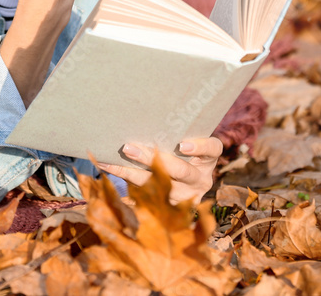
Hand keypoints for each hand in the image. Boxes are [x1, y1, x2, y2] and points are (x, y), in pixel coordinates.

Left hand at [96, 137, 222, 205]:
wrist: (184, 186)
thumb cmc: (183, 153)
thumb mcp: (187, 144)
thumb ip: (175, 133)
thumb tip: (145, 112)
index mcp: (207, 160)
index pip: (212, 150)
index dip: (200, 147)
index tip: (182, 144)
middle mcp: (199, 180)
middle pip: (180, 171)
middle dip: (152, 159)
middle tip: (129, 148)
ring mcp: (184, 197)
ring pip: (158, 188)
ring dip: (131, 173)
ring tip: (109, 162)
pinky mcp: (168, 209)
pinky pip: (144, 198)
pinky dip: (124, 184)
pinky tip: (108, 171)